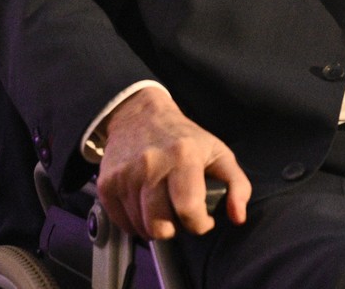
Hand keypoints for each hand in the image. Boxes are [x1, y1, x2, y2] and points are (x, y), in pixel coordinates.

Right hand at [97, 87, 251, 239]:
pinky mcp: (107, 185)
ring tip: (163, 205)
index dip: (199, 224)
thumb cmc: (184, 138)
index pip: (188, 210)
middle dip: (175, 228)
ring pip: (141, 228)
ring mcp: (126, 176)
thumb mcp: (219, 153)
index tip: (202, 219)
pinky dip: (136, 222)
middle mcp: (151, 165)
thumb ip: (237, 185)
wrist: (139, 116)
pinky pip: (122, 224)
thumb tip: (238, 216)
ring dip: (156, 225)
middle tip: (179, 212)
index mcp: (183, 156)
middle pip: (161, 226)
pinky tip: (146, 205)